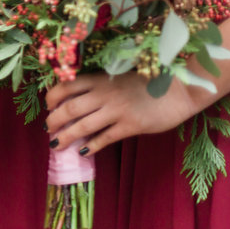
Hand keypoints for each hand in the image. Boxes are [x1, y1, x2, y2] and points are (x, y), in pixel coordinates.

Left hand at [45, 73, 201, 155]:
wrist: (181, 89)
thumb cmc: (149, 82)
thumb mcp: (119, 77)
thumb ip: (100, 86)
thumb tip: (76, 100)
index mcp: (100, 78)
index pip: (65, 86)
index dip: (51, 98)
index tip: (48, 107)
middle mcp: (105, 93)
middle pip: (68, 108)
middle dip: (53, 121)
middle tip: (48, 130)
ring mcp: (117, 109)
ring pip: (82, 125)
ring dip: (65, 137)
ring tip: (57, 145)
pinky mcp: (131, 125)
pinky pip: (104, 138)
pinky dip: (91, 146)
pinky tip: (83, 151)